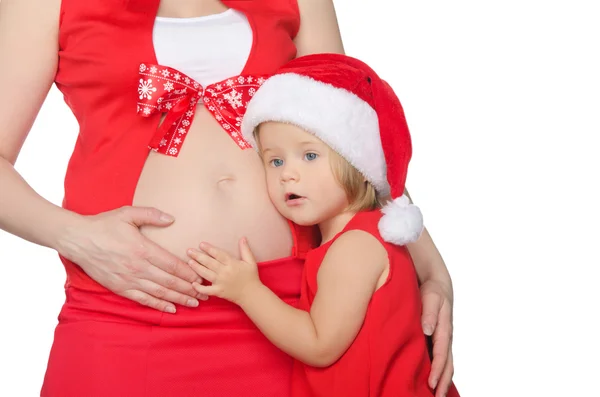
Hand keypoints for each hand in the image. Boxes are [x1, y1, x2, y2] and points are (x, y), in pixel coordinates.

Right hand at [58, 206, 204, 312]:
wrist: (77, 240)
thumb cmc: (104, 225)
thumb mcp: (128, 213)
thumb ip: (151, 215)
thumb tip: (172, 219)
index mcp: (142, 249)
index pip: (172, 265)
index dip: (189, 273)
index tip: (202, 277)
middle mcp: (137, 267)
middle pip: (170, 282)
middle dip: (190, 289)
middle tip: (206, 294)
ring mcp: (128, 279)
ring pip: (159, 293)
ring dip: (179, 299)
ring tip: (195, 303)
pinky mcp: (120, 287)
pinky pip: (143, 299)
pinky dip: (158, 305)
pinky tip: (171, 309)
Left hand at [187, 237, 260, 304]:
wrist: (252, 295)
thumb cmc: (251, 277)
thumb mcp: (251, 262)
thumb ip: (245, 249)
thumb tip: (243, 238)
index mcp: (232, 264)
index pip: (218, 254)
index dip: (209, 249)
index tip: (201, 244)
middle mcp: (224, 272)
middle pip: (209, 263)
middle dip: (198, 256)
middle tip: (189, 251)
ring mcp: (220, 283)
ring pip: (206, 274)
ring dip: (196, 268)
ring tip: (189, 262)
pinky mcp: (218, 292)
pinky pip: (207, 290)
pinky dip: (199, 288)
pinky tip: (193, 283)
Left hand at [420, 279, 453, 396]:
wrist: (438, 285)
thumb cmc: (432, 292)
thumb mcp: (431, 298)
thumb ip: (429, 313)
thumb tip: (428, 330)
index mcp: (444, 329)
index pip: (441, 354)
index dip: (436, 370)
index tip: (431, 383)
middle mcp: (446, 338)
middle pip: (447, 364)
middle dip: (443, 382)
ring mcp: (444, 340)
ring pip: (446, 364)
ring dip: (443, 380)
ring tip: (437, 395)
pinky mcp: (439, 340)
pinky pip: (442, 359)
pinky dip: (440, 372)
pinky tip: (434, 381)